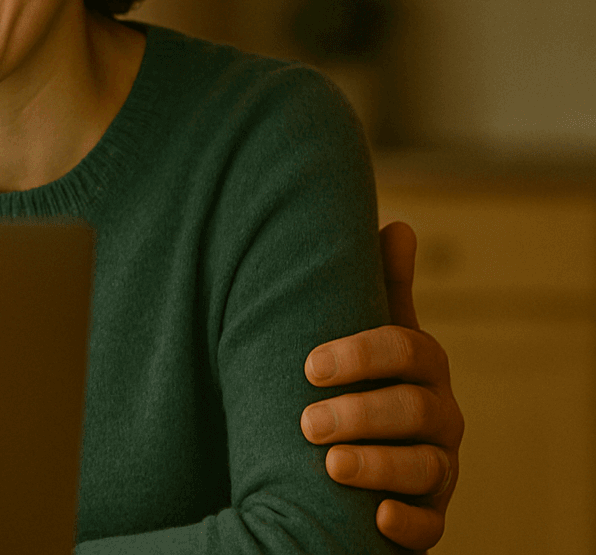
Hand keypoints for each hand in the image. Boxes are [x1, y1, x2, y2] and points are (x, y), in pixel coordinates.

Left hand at [301, 220, 462, 550]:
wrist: (368, 451)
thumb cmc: (368, 381)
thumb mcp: (375, 333)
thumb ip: (384, 286)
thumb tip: (399, 225)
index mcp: (424, 368)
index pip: (406, 350)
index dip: (361, 355)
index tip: (309, 365)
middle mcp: (440, 417)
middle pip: (414, 411)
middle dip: (361, 414)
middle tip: (307, 422)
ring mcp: (438, 469)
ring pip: (425, 468)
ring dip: (378, 466)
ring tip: (330, 464)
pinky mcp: (429, 516)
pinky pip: (430, 526)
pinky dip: (407, 523)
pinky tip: (376, 515)